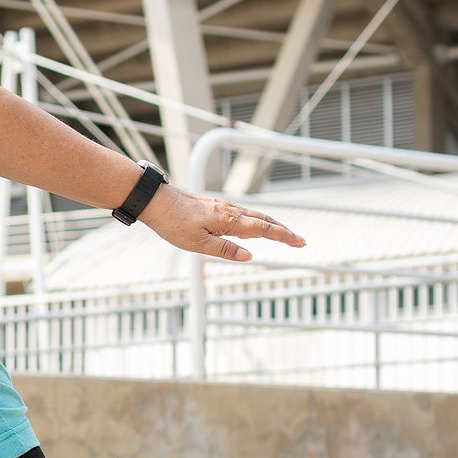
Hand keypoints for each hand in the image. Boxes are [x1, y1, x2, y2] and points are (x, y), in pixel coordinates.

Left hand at [141, 185, 305, 261]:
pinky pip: (243, 213)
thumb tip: (249, 256)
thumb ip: (224, 250)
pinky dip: (256, 220)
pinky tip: (254, 225)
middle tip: (300, 240)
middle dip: (283, 231)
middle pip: (264, 220)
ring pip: (254, 215)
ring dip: (271, 224)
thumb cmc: (174, 224)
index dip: (283, 236)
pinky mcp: (216, 206)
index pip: (263, 229)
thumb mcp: (198, 244)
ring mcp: (224, 207)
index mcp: (229, 221)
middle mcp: (230, 211)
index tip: (300, 241)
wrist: (157, 201)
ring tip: (283, 233)